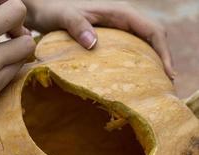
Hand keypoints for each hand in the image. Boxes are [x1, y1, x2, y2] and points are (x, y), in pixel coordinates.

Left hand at [23, 0, 174, 78]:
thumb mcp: (64, 16)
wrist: (46, 9)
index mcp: (120, 13)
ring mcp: (117, 28)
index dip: (164, 51)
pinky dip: (138, 62)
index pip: (152, 30)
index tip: (168, 72)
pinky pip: (130, 48)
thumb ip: (77, 26)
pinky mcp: (110, 37)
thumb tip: (93, 44)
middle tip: (165, 85)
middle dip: (163, 59)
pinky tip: (134, 77)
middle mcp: (123, 20)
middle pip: (153, 38)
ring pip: (144, 44)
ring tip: (154, 84)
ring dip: (152, 62)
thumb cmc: (55, 10)